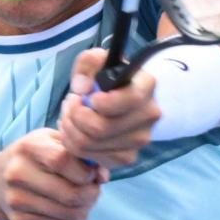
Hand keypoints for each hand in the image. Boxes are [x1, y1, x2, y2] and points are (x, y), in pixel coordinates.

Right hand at [0, 129, 108, 219]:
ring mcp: (16, 200)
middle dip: (92, 194)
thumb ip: (80, 155)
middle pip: (69, 194)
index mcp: (28, 148)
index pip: (63, 161)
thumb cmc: (36, 156)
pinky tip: (70, 208)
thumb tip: (103, 177)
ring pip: (69, 213)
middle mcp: (17, 174)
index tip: (92, 173)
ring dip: (86, 208)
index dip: (86, 171)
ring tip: (86, 199)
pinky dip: (73, 218)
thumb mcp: (53, 143)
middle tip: (95, 190)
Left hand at [58, 48, 159, 167]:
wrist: (121, 98)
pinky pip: (89, 157)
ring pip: (89, 144)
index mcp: (146, 86)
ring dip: (69, 129)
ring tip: (70, 115)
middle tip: (70, 104)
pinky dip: (74, 144)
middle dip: (74, 116)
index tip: (89, 96)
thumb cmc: (108, 78)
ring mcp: (140, 140)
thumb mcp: (97, 61)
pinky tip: (76, 130)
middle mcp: (149, 116)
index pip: (128, 100)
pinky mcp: (127, 157)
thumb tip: (82, 88)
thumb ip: (88, 63)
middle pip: (100, 128)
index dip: (100, 102)